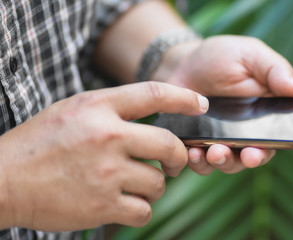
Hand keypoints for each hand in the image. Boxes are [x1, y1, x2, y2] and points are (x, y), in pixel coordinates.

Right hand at [0, 82, 207, 229]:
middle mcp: (107, 136)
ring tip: (134, 186)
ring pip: (158, 182)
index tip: (202, 104)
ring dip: (153, 187)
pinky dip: (141, 209)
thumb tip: (154, 113)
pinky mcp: (103, 204)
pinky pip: (145, 210)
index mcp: (98, 107)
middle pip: (168, 145)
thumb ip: (112, 108)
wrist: (3, 181)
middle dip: (178, 157)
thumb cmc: (40, 143)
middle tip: (173, 163)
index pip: (154, 94)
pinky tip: (125, 204)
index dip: (184, 97)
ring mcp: (106, 172)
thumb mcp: (73, 110)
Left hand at [153, 35, 292, 174]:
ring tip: (212, 153)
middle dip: (248, 160)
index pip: (277, 139)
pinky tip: (192, 152)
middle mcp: (247, 134)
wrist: (183, 61)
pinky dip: (197, 162)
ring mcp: (222, 141)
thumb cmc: (224, 57)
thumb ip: (276, 71)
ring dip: (222, 162)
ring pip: (227, 163)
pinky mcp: (199, 145)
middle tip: (244, 156)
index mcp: (267, 114)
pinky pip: (200, 162)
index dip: (272, 148)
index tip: (259, 151)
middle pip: (253, 157)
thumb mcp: (252, 55)